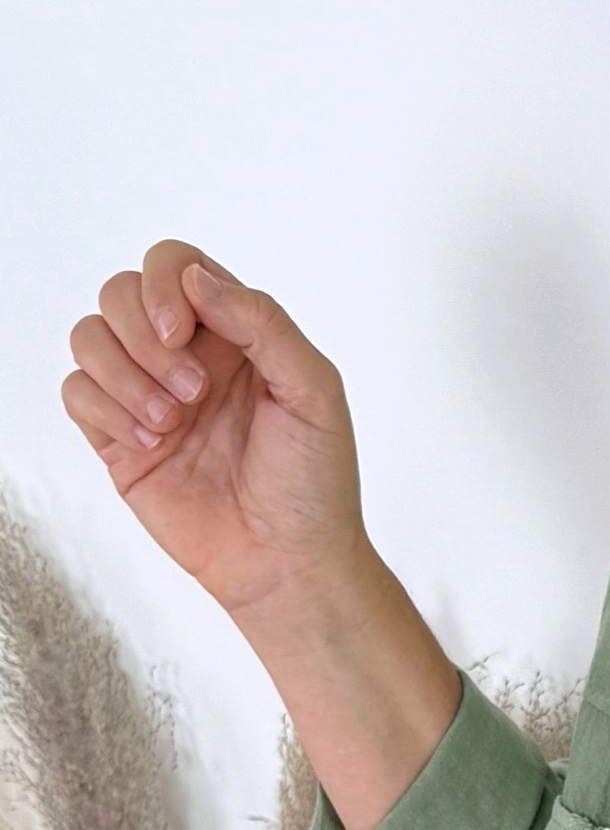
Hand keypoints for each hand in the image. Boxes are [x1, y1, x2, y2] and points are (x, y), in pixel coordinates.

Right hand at [61, 241, 369, 620]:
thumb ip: (262, 322)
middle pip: (119, 292)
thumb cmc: (313, 483)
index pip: (174, 265)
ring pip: (88, 337)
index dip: (163, 282)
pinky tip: (151, 443)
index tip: (179, 330)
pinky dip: (104, 409)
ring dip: (122, 374)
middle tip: (193, 392)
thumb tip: (196, 278)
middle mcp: (185, 356)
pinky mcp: (118, 441)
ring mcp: (147, 396)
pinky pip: (77, 392)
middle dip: (142, 335)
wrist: (288, 564)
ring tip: (171, 423)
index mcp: (234, 333)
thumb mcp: (312, 390)